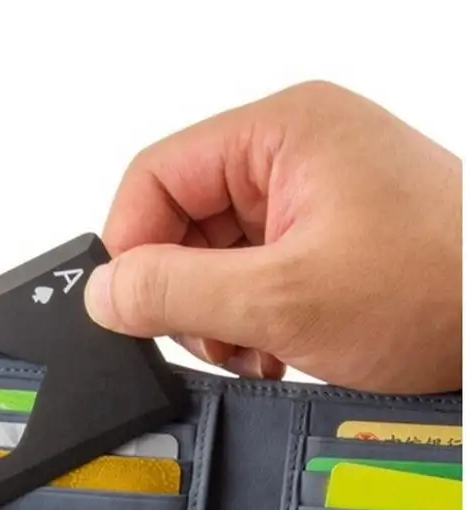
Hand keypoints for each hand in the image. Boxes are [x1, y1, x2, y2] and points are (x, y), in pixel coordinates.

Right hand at [83, 81, 461, 393]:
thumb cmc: (442, 291)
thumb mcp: (284, 299)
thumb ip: (177, 292)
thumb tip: (104, 292)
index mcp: (281, 132)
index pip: (156, 176)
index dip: (131, 245)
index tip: (129, 307)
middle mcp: (291, 154)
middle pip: (180, 219)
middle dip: (184, 291)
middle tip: (210, 339)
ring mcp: (307, 197)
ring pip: (210, 255)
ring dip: (216, 314)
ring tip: (254, 350)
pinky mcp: (319, 238)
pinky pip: (246, 274)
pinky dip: (245, 319)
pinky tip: (272, 349)